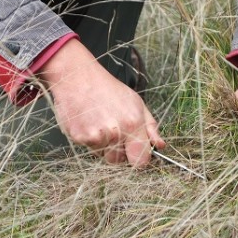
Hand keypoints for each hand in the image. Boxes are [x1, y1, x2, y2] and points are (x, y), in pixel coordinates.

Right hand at [38, 39, 165, 166]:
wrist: (77, 77)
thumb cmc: (108, 89)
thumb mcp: (136, 102)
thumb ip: (150, 127)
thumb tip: (160, 145)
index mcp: (133, 123)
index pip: (141, 160)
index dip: (139, 159)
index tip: (136, 155)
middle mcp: (115, 132)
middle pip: (119, 160)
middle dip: (118, 151)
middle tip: (114, 132)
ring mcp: (96, 136)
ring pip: (103, 155)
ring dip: (103, 145)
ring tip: (99, 122)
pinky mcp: (79, 137)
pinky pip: (89, 148)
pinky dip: (89, 139)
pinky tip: (89, 122)